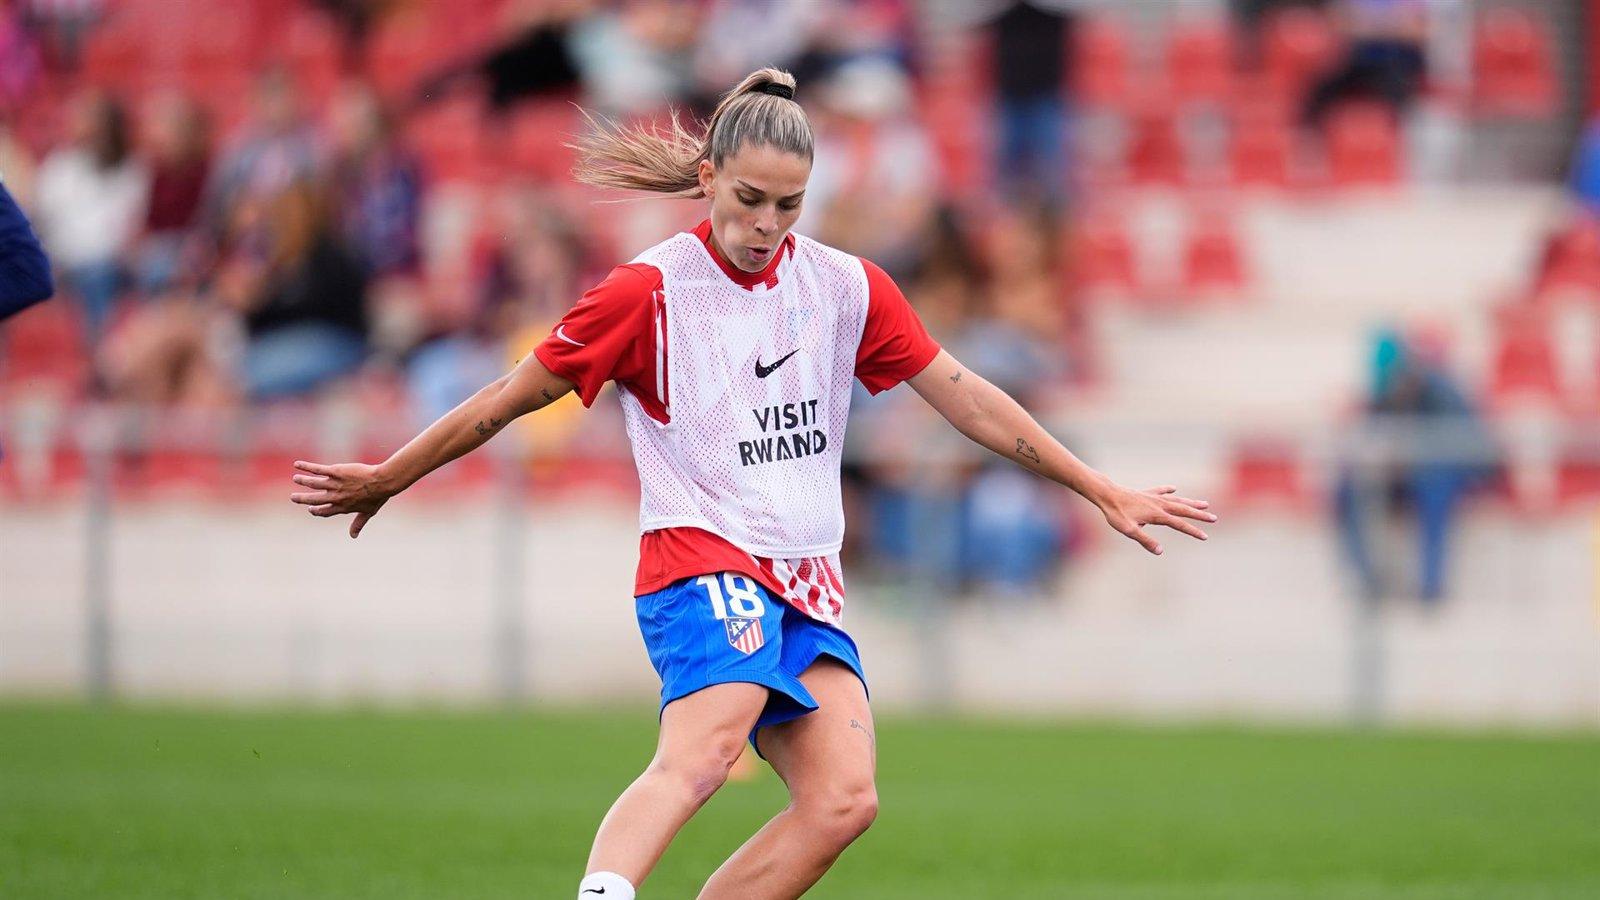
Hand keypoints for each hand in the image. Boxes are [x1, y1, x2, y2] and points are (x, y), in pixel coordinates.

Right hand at [289, 460, 393, 538]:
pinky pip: (317, 470)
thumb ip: (358, 523)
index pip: (324, 511)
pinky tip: (297, 464)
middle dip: (302, 499)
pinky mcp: (335, 472)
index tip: (310, 508)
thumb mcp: (368, 512)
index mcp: (342, 507)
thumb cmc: (377, 496)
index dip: (316, 511)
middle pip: (314, 499)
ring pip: (313, 483)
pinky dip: (306, 467)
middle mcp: (335, 497)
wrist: (381, 482)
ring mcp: (334, 484)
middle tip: (293, 497)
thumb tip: (353, 536)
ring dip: (303, 481)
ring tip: (296, 478)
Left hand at [1094, 484, 1215, 555]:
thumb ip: (1145, 541)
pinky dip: (1168, 490)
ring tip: (1204, 503)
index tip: (1205, 537)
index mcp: (1157, 515)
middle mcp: (1159, 504)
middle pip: (1183, 510)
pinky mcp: (1146, 493)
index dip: (1193, 531)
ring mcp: (1153, 497)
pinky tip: (1174, 489)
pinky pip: (1161, 491)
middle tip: (1214, 518)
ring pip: (1176, 500)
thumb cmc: (1117, 514)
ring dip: (1190, 502)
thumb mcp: (1129, 530)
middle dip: (1199, 515)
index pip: (1179, 524)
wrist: (1107, 495)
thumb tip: (1160, 551)